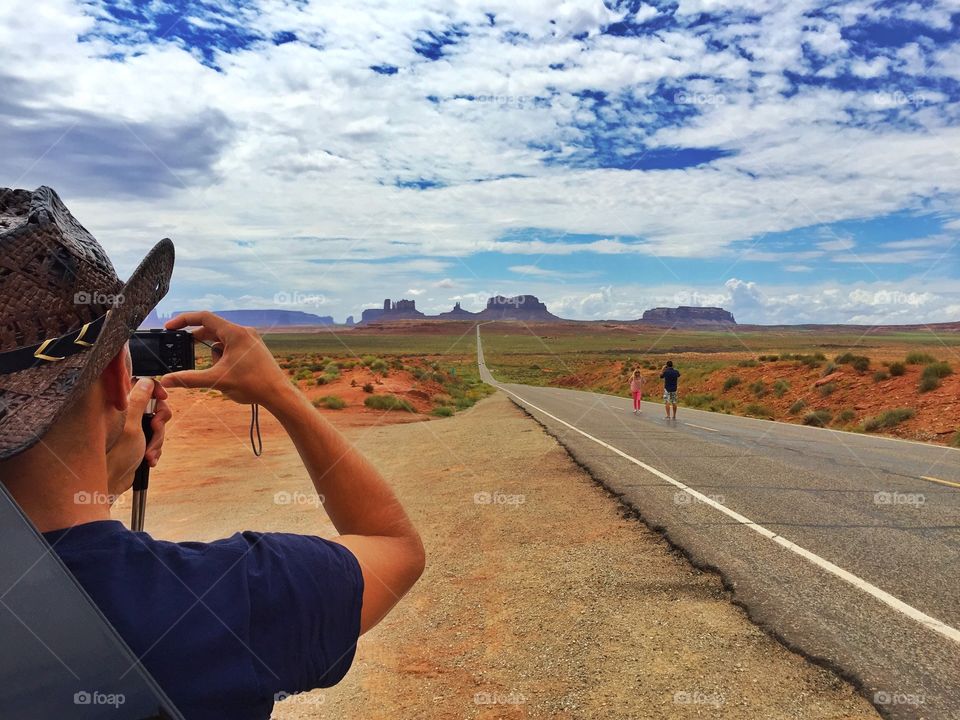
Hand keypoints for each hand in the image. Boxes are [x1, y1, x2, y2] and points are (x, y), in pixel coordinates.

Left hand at [106, 378, 170, 498]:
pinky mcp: (135, 441)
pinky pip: (153, 438)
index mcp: (117, 404)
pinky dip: (154, 448)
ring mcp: (130, 428)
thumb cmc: (113, 456)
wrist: (109, 483)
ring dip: (157, 439)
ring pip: (156, 424)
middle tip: (155, 428)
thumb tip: (146, 381)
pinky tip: (149, 458)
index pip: (139, 384)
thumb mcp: (130, 424)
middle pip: (153, 405)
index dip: (154, 388)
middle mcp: (123, 414)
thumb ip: (138, 400)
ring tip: (149, 452)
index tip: (163, 397)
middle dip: (159, 420)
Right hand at [159, 311, 291, 407]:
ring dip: (214, 354)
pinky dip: (224, 357)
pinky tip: (226, 372)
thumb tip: (167, 379)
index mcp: (235, 333)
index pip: (204, 317)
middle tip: (183, 349)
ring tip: (220, 372)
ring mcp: (250, 340)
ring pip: (222, 341)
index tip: (170, 327)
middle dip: (198, 341)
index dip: (184, 320)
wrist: (278, 394)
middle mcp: (244, 332)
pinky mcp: (254, 349)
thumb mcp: (217, 380)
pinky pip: (232, 347)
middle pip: (212, 329)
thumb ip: (190, 379)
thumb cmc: (253, 385)